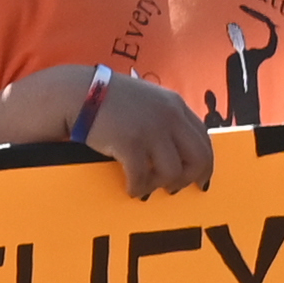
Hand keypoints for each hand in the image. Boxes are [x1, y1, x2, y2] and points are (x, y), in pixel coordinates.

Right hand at [76, 68, 218, 198]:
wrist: (78, 93)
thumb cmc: (108, 98)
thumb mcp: (146, 99)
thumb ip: (164, 116)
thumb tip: (175, 146)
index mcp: (175, 105)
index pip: (204, 139)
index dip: (205, 163)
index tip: (200, 178)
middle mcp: (169, 116)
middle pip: (198, 157)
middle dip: (190, 178)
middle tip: (174, 188)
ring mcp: (151, 129)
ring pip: (173, 171)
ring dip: (160, 184)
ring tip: (146, 187)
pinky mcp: (130, 143)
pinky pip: (142, 176)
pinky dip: (138, 188)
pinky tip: (131, 189)